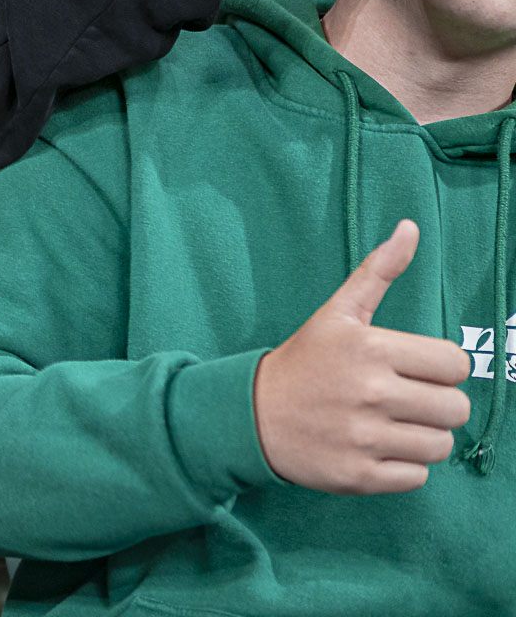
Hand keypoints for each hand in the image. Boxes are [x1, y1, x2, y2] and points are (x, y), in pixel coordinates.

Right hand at [253, 220, 471, 494]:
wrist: (249, 415)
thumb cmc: (303, 361)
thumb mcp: (336, 314)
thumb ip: (378, 272)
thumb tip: (411, 227)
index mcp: (370, 348)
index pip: (455, 364)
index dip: (438, 368)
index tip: (410, 369)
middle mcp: (370, 393)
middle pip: (455, 409)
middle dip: (435, 405)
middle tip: (401, 399)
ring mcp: (364, 437)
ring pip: (440, 445)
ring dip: (421, 437)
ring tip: (389, 425)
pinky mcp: (359, 476)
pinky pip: (417, 478)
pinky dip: (402, 467)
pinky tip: (375, 449)